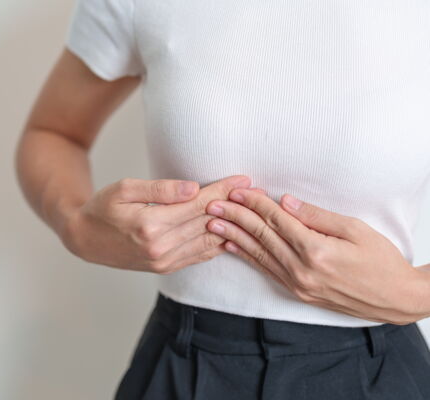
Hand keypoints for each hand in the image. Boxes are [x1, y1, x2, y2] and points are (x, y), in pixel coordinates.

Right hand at [61, 175, 264, 273]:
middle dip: (234, 207)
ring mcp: (164, 261)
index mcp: (151, 225)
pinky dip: (218, 244)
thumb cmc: (101, 209)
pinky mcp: (165, 267)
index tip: (244, 179)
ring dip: (231, 227)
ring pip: (208, 242)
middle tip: (258, 193)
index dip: (223, 191)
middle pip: (207, 223)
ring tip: (251, 211)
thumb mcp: (124, 189)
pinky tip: (232, 234)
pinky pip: (199, 256)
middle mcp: (161, 247)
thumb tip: (192, 189)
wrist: (85, 240)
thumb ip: (160, 189)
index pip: (198, 205)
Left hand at [205, 189, 429, 324]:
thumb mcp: (355, 229)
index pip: (277, 220)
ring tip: (211, 223)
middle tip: (212, 204)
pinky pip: (266, 271)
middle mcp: (302, 270)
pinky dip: (247, 257)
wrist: (395, 299)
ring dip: (233, 236)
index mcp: (317, 250)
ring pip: (258, 254)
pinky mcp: (298, 293)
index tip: (237, 191)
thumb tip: (285, 201)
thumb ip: (316, 216)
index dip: (254, 203)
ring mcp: (298, 284)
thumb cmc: (381, 260)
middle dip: (234, 217)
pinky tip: (230, 246)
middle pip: (261, 236)